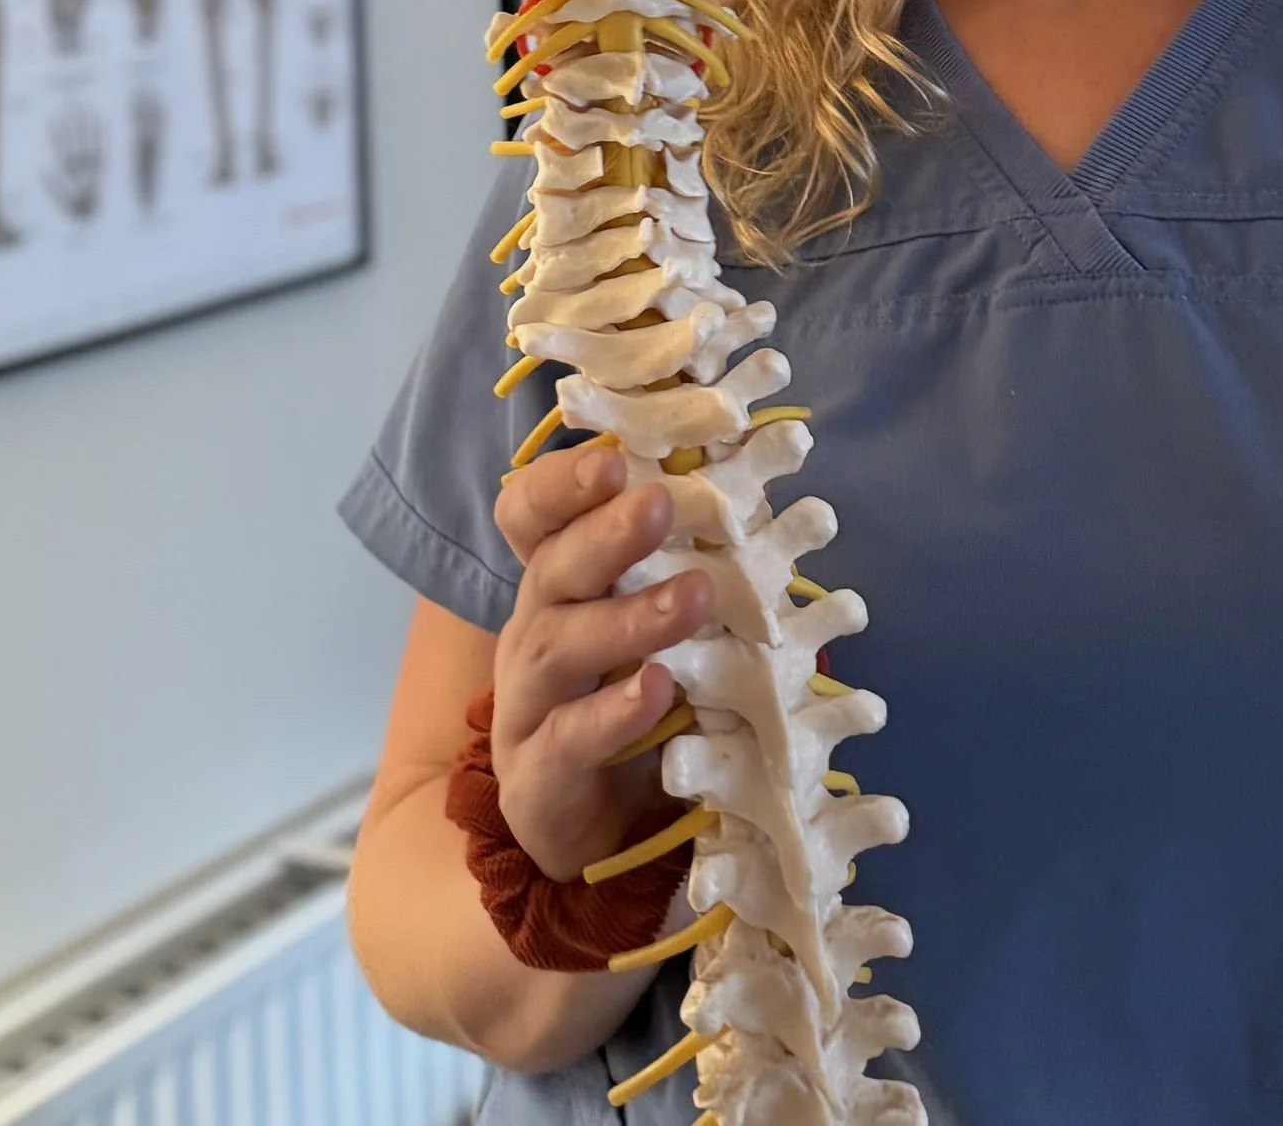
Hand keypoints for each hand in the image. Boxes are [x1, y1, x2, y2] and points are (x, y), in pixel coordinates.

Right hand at [488, 442, 711, 882]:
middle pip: (552, 571)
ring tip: (693, 596)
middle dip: (605, 535)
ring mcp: (527, 706)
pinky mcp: (537, 778)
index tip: (613, 458)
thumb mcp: (659, 620)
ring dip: (627, 619)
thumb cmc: (638, 693)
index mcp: (559, 584)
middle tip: (658, 503)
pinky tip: (657, 688)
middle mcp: (532, 631)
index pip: (532, 517)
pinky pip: (568, 738)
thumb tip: (755, 481)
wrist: (597, 825)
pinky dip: (613, 712)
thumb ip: (688, 557)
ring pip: (559, 649)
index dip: (561, 484)